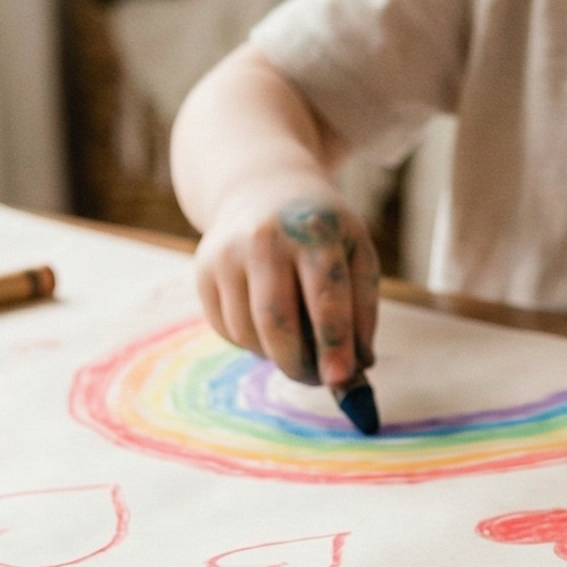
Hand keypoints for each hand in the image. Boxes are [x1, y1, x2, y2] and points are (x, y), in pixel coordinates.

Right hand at [191, 179, 381, 388]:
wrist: (262, 186)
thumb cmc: (321, 230)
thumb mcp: (357, 252)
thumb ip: (363, 310)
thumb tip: (359, 367)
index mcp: (314, 231)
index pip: (325, 298)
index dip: (333, 344)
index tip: (340, 380)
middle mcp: (265, 239)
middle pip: (276, 323)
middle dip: (299, 364)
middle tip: (319, 379)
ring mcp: (227, 254)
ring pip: (249, 333)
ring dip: (276, 356)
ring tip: (298, 346)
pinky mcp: (203, 270)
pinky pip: (228, 330)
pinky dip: (252, 342)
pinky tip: (267, 323)